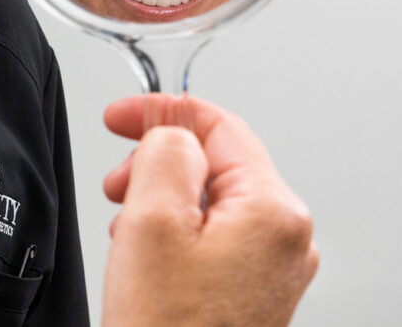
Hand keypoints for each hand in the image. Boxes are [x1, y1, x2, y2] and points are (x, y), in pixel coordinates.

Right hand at [101, 95, 317, 326]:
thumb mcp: (152, 218)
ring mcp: (272, 268)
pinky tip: (143, 249)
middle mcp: (285, 237)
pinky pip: (212, 234)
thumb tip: (173, 129)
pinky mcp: (253, 291)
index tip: (119, 116)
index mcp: (273, 210)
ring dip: (160, 194)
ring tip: (125, 220)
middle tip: (116, 178)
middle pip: (215, 160)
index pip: (218, 125)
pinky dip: (173, 226)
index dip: (161, 109)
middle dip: (157, 158)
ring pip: (209, 197)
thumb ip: (165, 150)